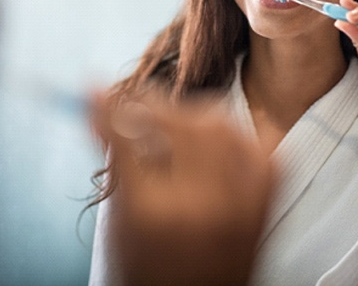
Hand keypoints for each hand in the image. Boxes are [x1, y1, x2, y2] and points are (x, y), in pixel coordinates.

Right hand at [90, 92, 274, 285]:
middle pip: (179, 124)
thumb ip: (114, 162)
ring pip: (218, 125)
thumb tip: (100, 109)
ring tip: (172, 124)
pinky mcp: (263, 200)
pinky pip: (253, 145)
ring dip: (190, 115)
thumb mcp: (119, 222)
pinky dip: (231, 134)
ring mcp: (240, 203)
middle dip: (152, 106)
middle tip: (138, 107)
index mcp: (153, 215)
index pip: (126, 139)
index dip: (107, 108)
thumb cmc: (149, 269)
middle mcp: (201, 206)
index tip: (93, 89)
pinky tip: (211, 140)